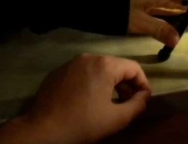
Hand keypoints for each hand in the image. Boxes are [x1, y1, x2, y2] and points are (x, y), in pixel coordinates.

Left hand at [12, 54, 150, 143]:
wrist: (42, 130)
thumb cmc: (82, 123)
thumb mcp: (116, 119)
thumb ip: (137, 105)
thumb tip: (145, 96)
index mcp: (105, 65)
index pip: (134, 68)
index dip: (143, 83)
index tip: (144, 99)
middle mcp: (89, 57)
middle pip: (116, 67)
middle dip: (126, 84)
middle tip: (130, 102)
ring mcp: (71, 63)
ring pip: (98, 69)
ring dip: (108, 83)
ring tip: (111, 102)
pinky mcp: (58, 72)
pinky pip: (82, 73)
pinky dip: (90, 83)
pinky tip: (88, 101)